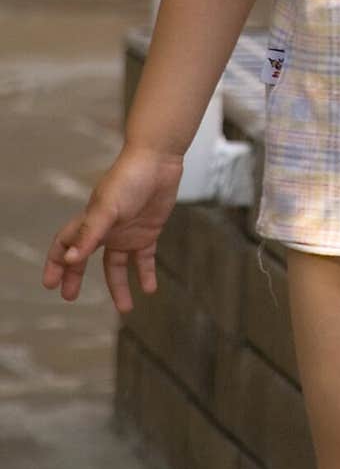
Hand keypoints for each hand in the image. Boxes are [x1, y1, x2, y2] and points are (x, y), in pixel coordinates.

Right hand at [42, 145, 183, 313]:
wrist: (159, 160)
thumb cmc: (129, 178)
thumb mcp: (107, 207)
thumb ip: (90, 234)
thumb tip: (69, 260)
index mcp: (90, 221)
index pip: (65, 244)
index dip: (55, 263)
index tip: (50, 284)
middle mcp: (106, 229)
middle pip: (85, 257)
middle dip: (76, 277)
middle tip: (70, 297)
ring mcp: (127, 231)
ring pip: (117, 264)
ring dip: (119, 286)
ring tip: (125, 308)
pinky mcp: (148, 231)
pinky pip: (145, 258)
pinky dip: (146, 273)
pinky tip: (150, 289)